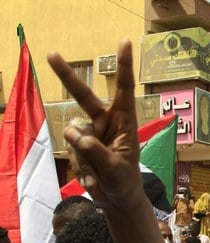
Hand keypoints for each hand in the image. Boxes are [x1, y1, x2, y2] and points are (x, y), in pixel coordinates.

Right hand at [47, 40, 142, 209]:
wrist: (117, 199)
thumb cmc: (125, 182)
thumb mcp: (115, 170)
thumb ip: (97, 151)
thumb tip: (74, 133)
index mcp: (125, 122)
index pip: (124, 91)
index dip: (124, 67)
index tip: (124, 42)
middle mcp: (107, 122)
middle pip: (84, 97)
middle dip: (67, 77)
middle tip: (50, 54)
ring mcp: (91, 133)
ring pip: (75, 137)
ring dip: (85, 161)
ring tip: (100, 176)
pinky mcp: (79, 145)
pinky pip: (71, 151)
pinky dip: (81, 168)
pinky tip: (92, 180)